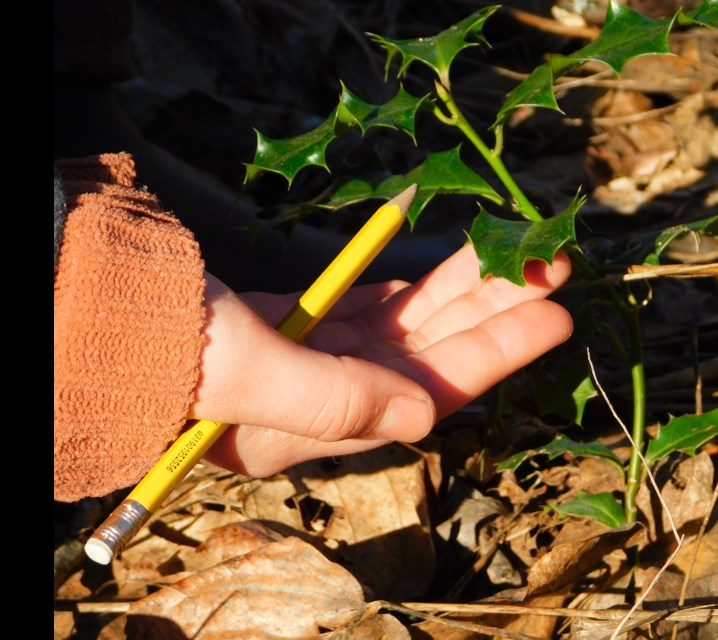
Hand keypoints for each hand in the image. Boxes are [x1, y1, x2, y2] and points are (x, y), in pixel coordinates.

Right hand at [191, 245, 572, 475]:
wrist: (80, 312)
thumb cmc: (155, 349)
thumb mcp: (244, 375)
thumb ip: (336, 401)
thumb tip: (425, 417)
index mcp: (319, 426)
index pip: (432, 387)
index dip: (497, 350)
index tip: (553, 315)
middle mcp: (326, 398)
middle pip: (431, 352)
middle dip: (492, 310)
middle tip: (551, 266)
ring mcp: (312, 359)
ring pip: (404, 325)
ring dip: (457, 291)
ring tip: (513, 256)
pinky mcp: (295, 323)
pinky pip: (367, 308)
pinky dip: (404, 289)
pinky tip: (440, 273)